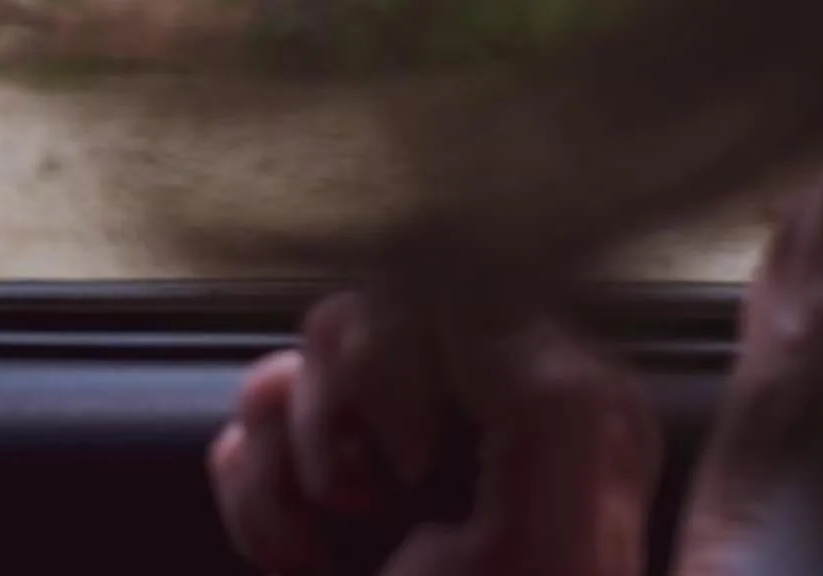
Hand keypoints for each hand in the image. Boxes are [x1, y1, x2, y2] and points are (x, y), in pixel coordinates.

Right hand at [207, 288, 659, 574]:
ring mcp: (403, 460)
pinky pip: (251, 429)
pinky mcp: (331, 503)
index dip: (408, 351)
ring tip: (334, 539)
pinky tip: (297, 559)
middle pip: (369, 307)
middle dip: (341, 406)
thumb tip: (470, 279)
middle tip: (374, 503)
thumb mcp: (543, 544)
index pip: (461, 276)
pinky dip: (255, 497)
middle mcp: (490, 416)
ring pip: (300, 361)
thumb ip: (540, 396)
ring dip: (290, 456)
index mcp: (571, 409)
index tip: (412, 457)